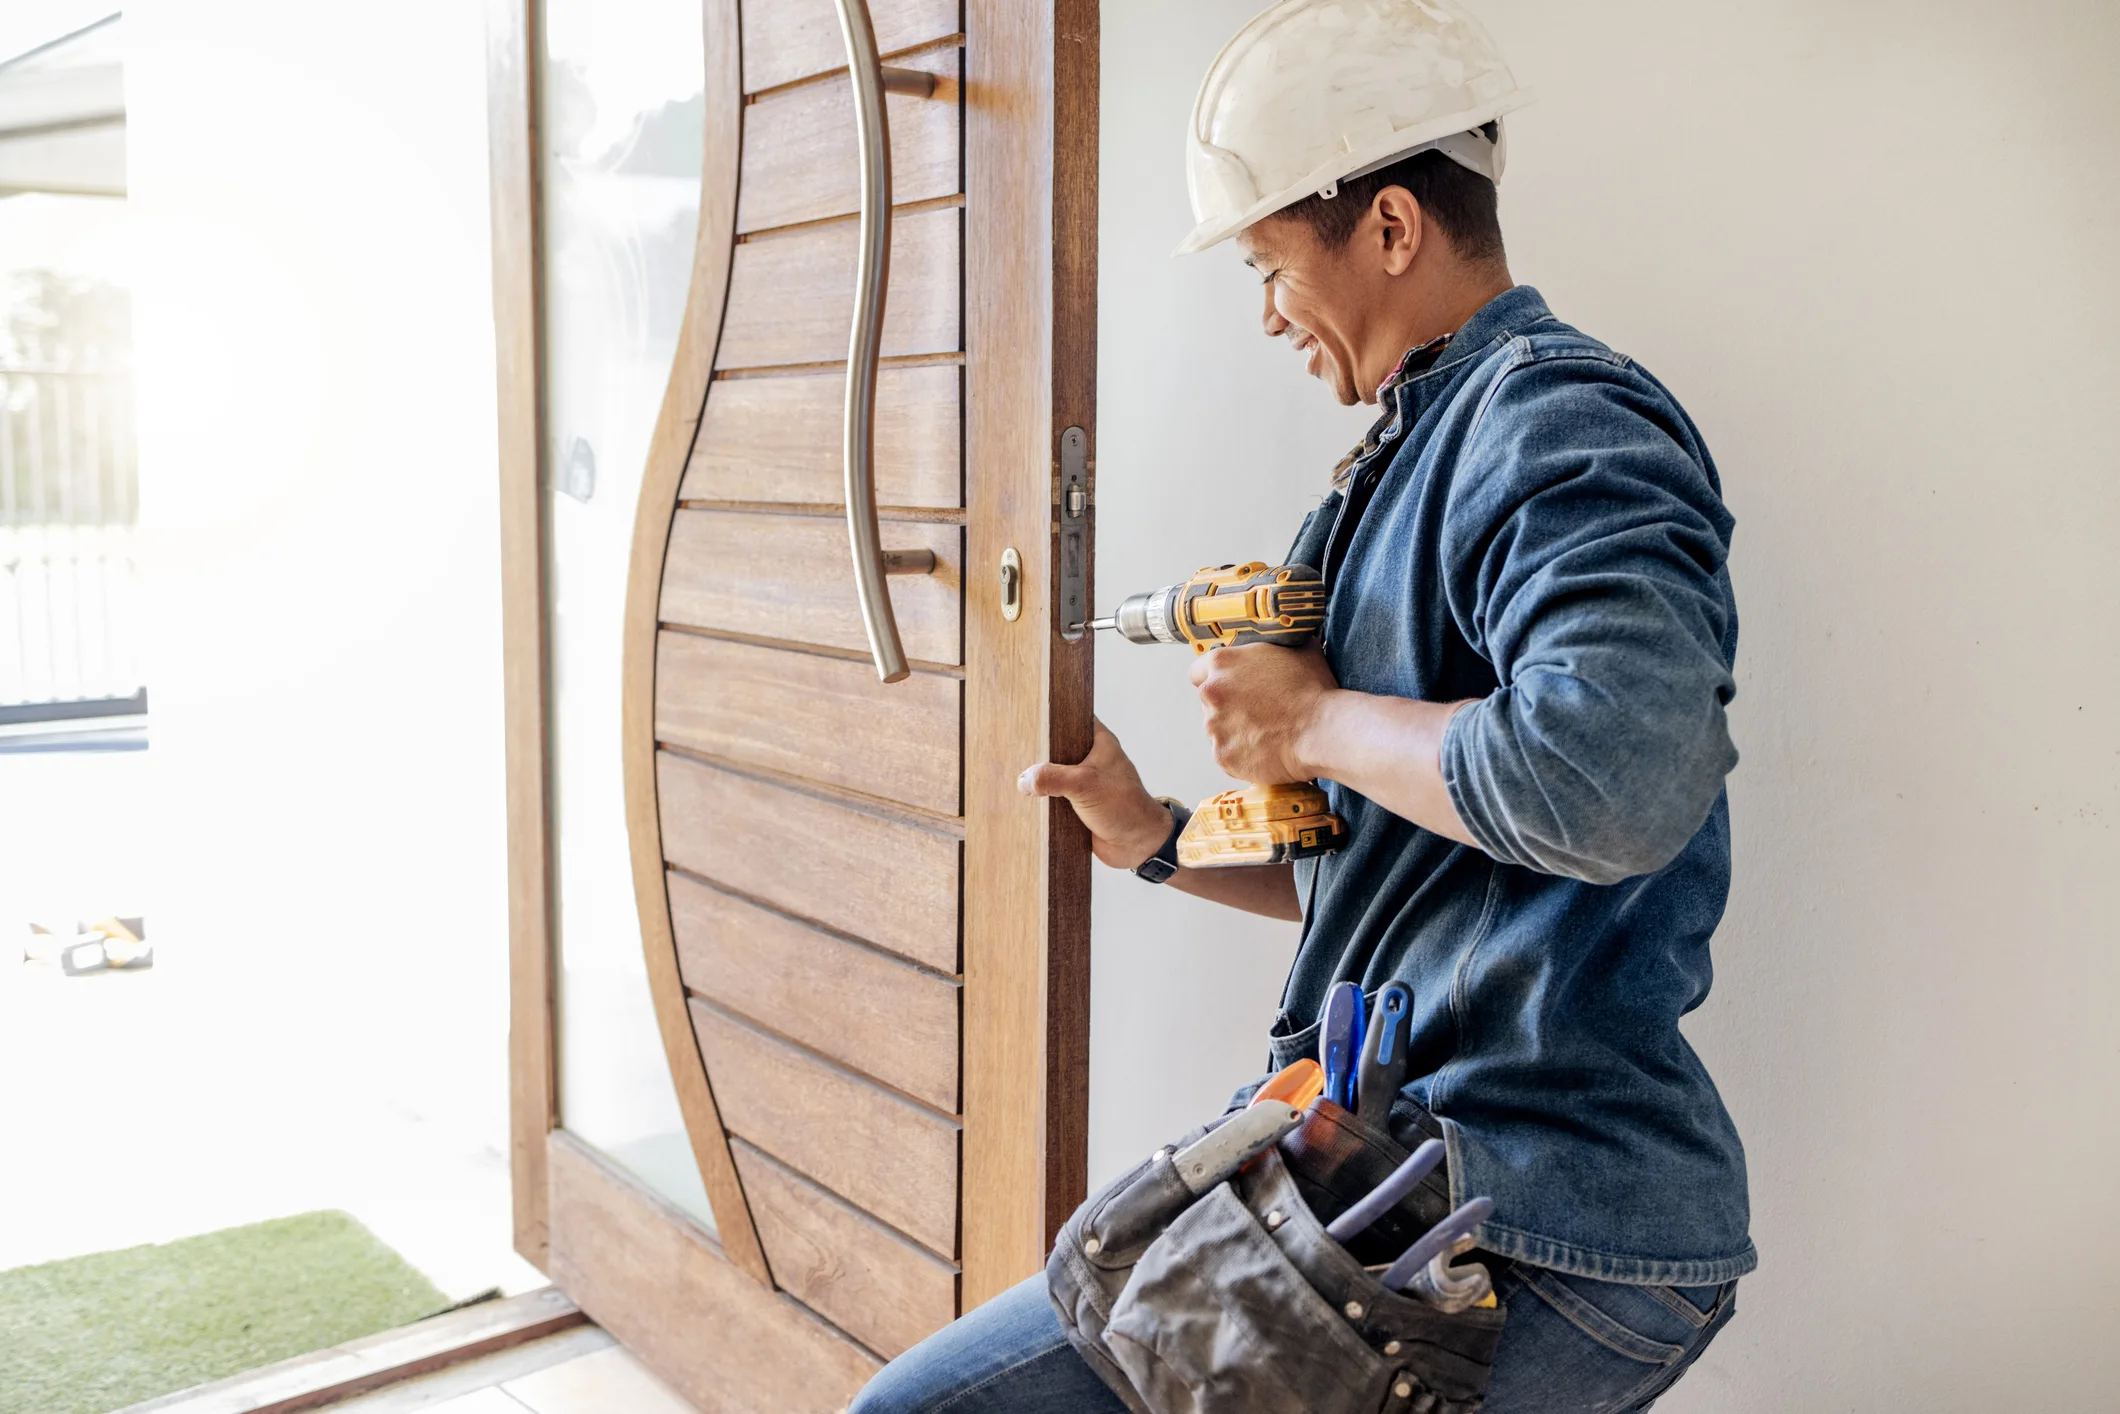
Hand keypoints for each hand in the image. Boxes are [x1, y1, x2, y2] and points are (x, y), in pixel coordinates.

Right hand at [1019, 719, 1177, 870]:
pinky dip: (1043, 799)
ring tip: (1014, 775)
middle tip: (1015, 751)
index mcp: (1099, 742)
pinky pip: (1054, 796)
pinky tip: (1025, 799)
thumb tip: (1024, 780)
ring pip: (1053, 774)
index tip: (1028, 718)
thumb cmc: (1124, 807)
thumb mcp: (1084, 784)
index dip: (1051, 717)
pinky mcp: (1077, 803)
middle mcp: (1090, 759)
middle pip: (1057, 748)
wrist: (1137, 844)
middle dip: (1039, 753)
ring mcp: (1084, 781)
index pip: (1072, 718)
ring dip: (1040, 780)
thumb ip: (1052, 778)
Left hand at [1189, 641, 1339, 784]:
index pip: (1198, 671)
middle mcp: (1211, 694)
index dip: (1215, 679)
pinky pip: (1228, 754)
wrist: (1323, 731)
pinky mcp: (1223, 756)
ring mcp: (1214, 728)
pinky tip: (1266, 749)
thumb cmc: (1313, 689)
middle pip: (1209, 702)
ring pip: (1217, 730)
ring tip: (1266, 732)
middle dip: (1228, 707)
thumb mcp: (1299, 650)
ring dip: (1235, 731)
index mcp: (1222, 663)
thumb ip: (1278, 645)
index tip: (1229, 687)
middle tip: (1257, 711)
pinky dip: (1242, 754)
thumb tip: (1287, 637)